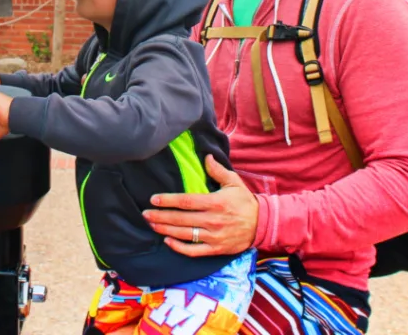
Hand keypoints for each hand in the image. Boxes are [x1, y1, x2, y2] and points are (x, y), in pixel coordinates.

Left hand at [142, 155, 258, 256]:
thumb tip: (206, 157)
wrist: (262, 224)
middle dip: (160, 217)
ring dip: (165, 230)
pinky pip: (194, 250)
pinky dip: (179, 247)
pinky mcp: (215, 249)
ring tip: (152, 225)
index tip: (153, 199)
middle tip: (145, 214)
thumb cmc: (245, 202)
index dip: (168, 201)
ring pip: (184, 234)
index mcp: (215, 202)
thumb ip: (218, 170)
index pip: (186, 201)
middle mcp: (212, 220)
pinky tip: (168, 241)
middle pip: (181, 219)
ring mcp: (213, 236)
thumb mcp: (234, 182)